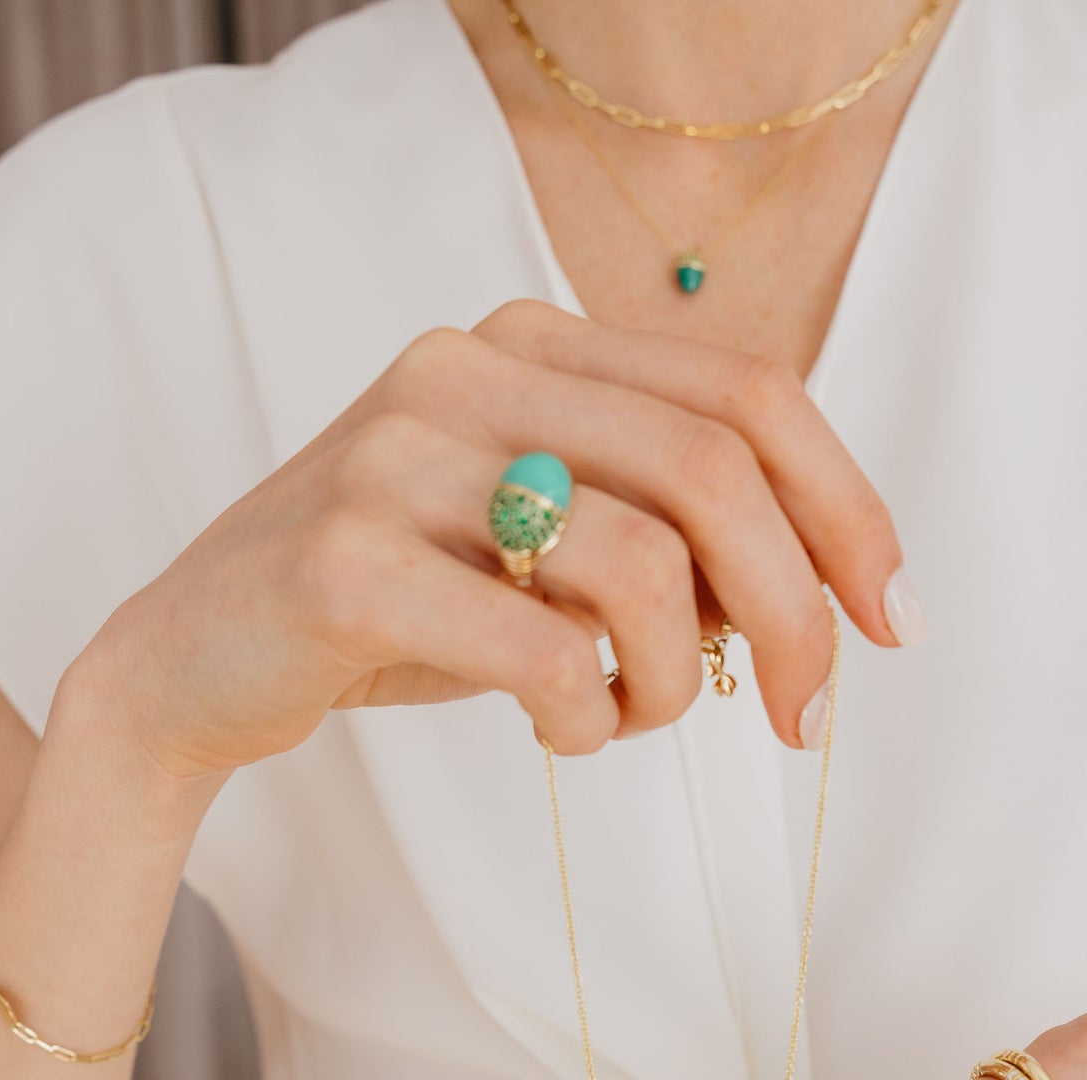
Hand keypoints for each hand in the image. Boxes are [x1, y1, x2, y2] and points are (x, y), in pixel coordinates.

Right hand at [66, 300, 913, 783]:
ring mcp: (400, 455)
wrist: (197, 658)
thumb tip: (821, 598)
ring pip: (641, 563)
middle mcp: (471, 367)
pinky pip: (543, 649)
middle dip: (798, 613)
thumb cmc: (403, 607)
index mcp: (536, 341)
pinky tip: (562, 732)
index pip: (752, 394)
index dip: (849, 510)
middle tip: (805, 721)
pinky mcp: (347, 561)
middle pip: (718, 470)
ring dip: (679, 679)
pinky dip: (590, 717)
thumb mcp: (545, 548)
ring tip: (636, 717)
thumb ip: (667, 534)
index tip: (889, 624)